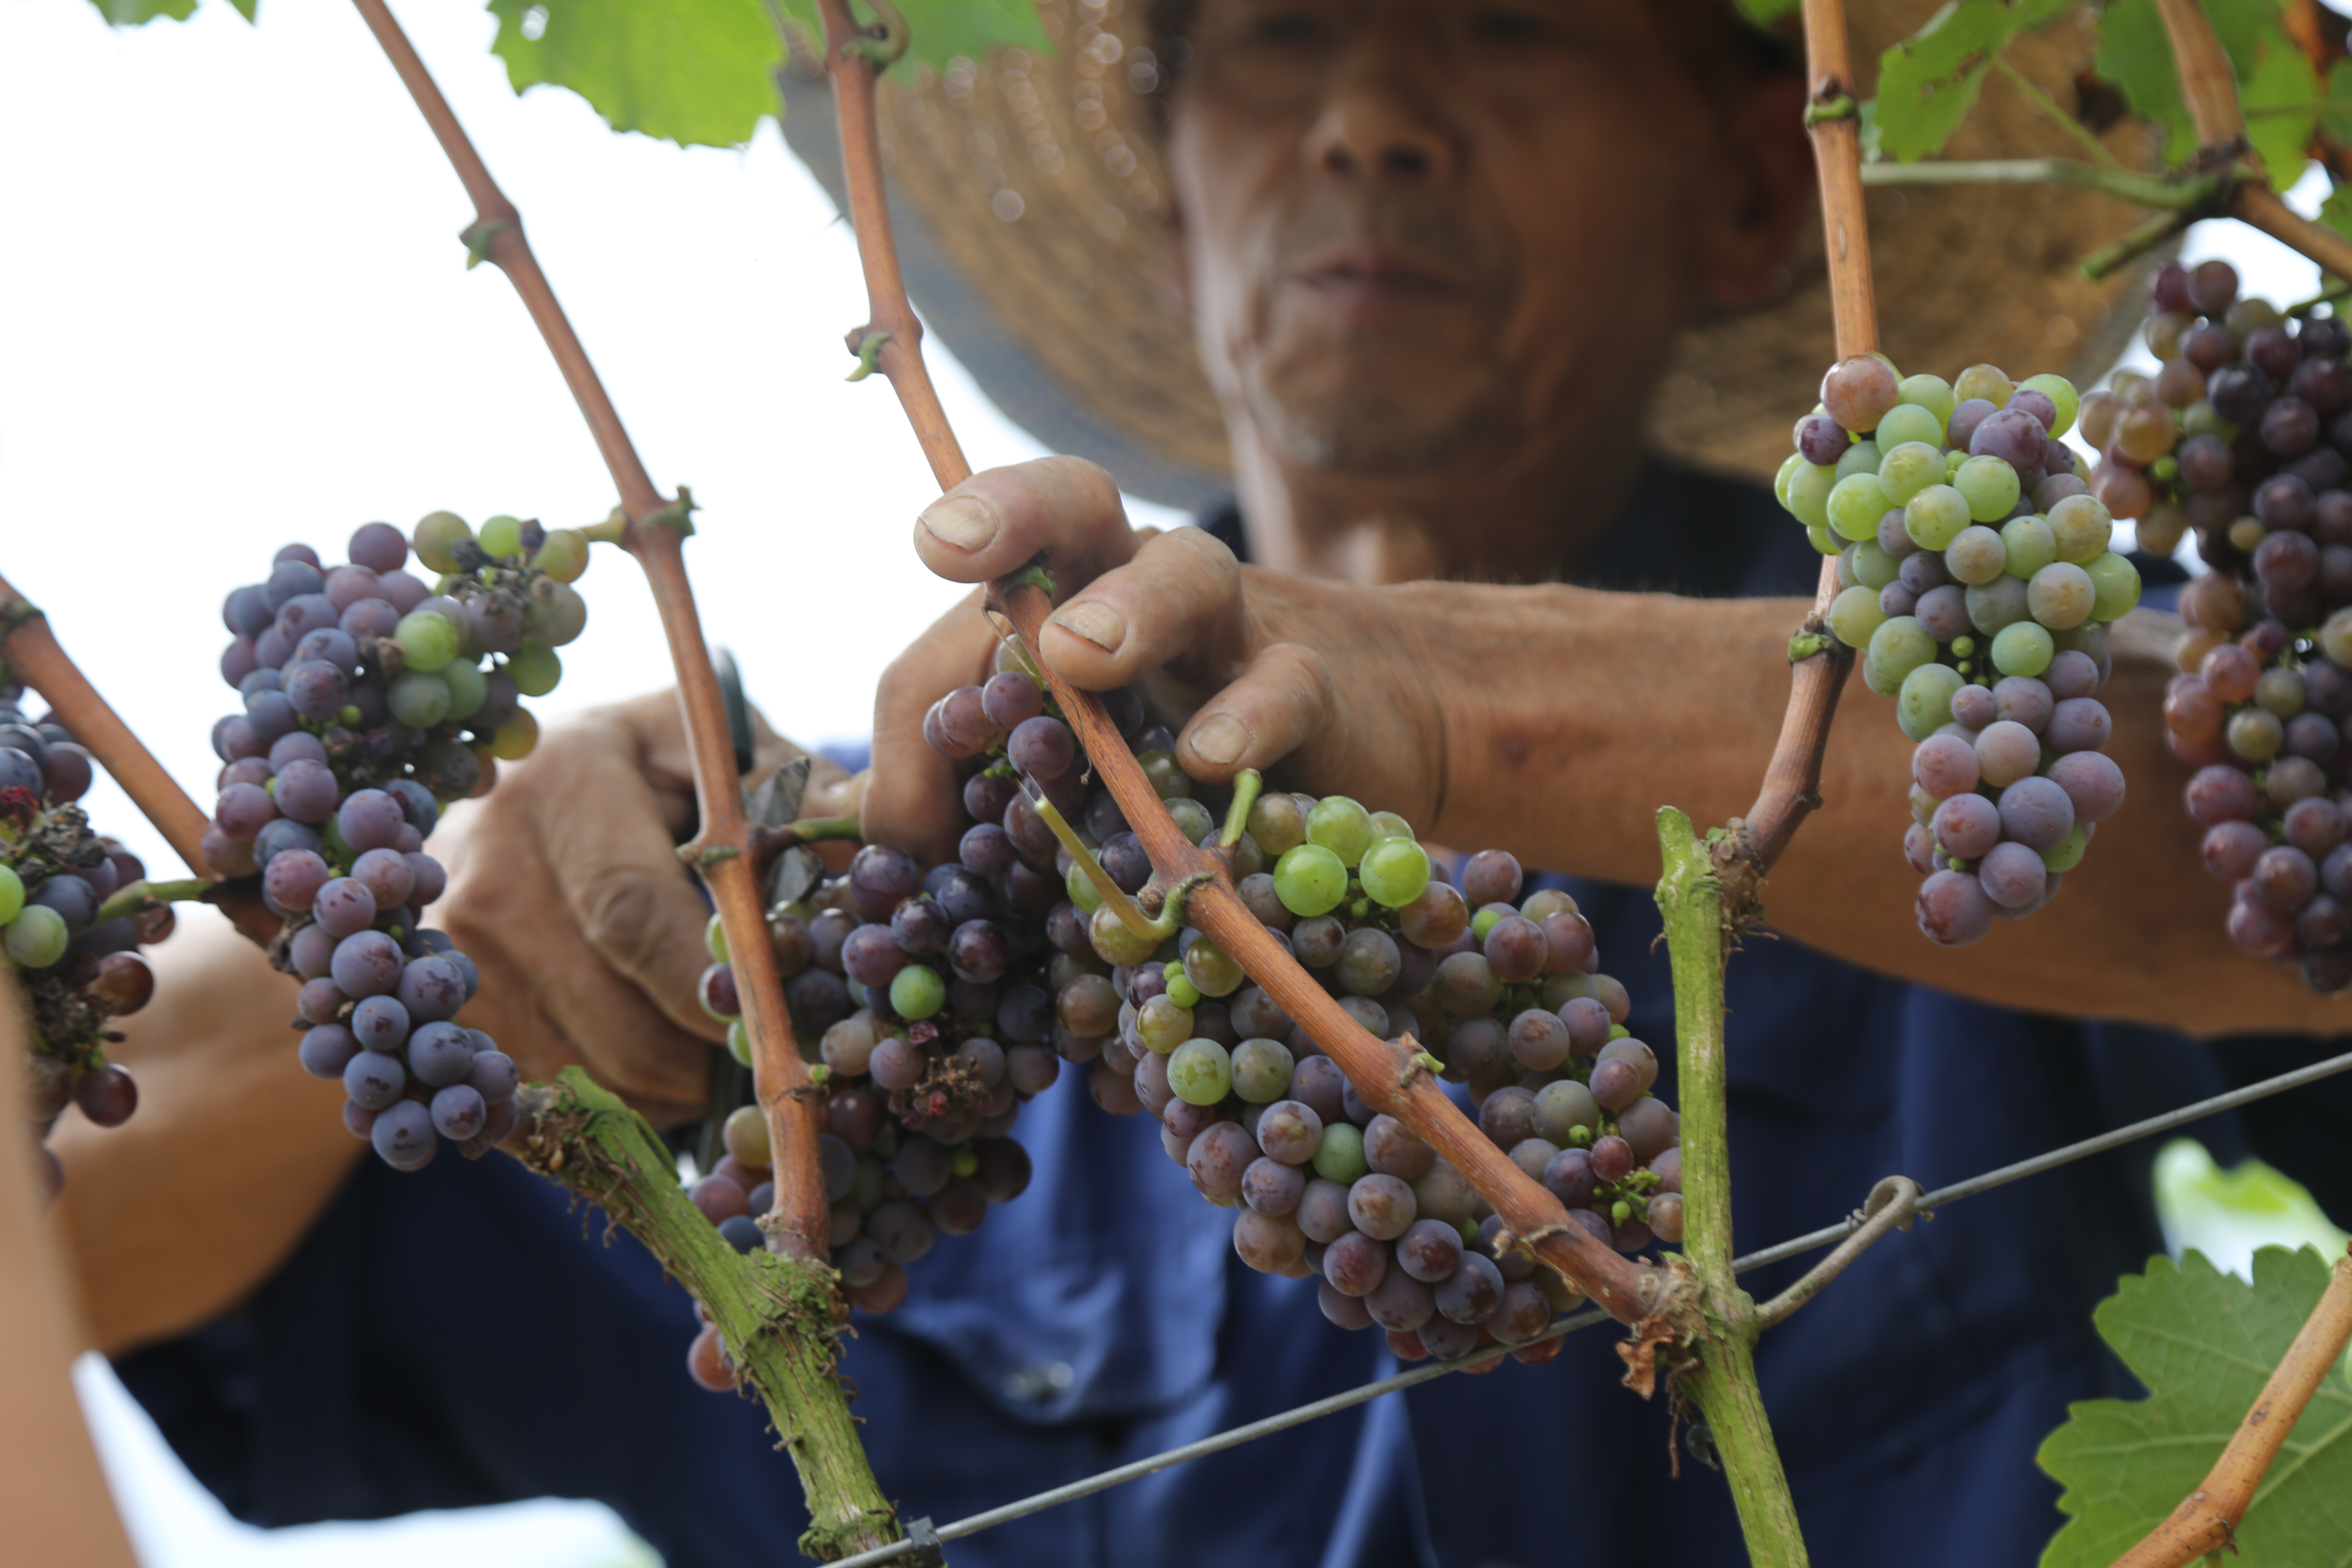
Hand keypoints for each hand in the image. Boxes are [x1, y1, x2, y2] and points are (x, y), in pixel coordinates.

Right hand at [435, 689, 847, 1125]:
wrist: (517, 788)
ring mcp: (454, 956)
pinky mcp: (451, 1017)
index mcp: (561, 790)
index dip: (714, 989)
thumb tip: (870, 848)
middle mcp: (488, 873)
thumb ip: (793, 795)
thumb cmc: (648, 772)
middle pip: (619, 1019)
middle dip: (712, 1056)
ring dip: (674, 1084)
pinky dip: (620, 1098)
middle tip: (766, 1041)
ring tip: (708, 1035)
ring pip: (593, 1074)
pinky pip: (555, 1098)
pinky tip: (651, 1049)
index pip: (637, 916)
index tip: (778, 1022)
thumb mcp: (718, 752)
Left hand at [863, 456, 1447, 861]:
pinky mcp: (1315, 687)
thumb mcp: (1070, 762)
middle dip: (1011, 511)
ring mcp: (1233, 627)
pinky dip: (1247, 715)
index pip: (981, 586)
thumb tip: (876, 838)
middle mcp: (1140, 581)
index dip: (930, 667)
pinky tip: (1209, 756)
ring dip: (1129, 607)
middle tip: (948, 543)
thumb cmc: (1184, 742)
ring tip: (1078, 652)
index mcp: (1066, 587)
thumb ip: (973, 783)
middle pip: (1077, 504)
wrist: (1365, 729)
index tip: (912, 679)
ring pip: (1189, 573)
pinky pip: (1284, 684)